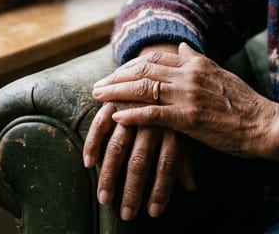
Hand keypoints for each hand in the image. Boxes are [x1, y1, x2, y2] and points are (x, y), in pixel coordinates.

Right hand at [84, 48, 194, 220]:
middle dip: (132, 190)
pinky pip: (100, 125)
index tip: (154, 213)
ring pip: (118, 147)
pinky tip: (88, 164)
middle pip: (141, 160)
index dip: (162, 190)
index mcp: (174, 126)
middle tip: (126, 215)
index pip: (168, 164)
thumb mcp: (184, 130)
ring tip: (103, 199)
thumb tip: (190, 189)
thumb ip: (184, 159)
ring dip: (109, 176)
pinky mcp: (114, 102)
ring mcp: (132, 109)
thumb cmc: (175, 106)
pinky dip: (93, 145)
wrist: (163, 63)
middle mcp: (153, 118)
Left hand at [91, 43, 278, 161]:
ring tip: (98, 97)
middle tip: (98, 85)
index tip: (115, 72)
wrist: (264, 124)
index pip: (155, 58)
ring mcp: (188, 96)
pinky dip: (132, 114)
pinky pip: (153, 114)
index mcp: (196, 64)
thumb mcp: (220, 74)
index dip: (131, 65)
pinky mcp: (188, 119)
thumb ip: (198, 60)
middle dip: (117, 77)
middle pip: (143, 70)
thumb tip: (183, 46)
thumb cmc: (245, 104)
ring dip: (117, 93)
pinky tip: (117, 117)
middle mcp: (189, 75)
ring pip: (143, 88)